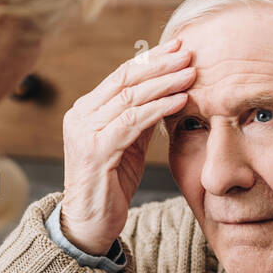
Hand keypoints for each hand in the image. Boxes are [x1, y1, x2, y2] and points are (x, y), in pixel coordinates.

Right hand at [60, 37, 195, 254]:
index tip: (178, 48)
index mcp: (85, 111)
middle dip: (160, 65)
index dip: (151, 60)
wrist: (89, 223)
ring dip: (165, 84)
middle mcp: (80, 117)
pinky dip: (159, 109)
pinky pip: (132, 122)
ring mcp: (85, 133)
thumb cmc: (110, 186)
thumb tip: (166, 91)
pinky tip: (180, 101)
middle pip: (125, 79)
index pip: (120, 75)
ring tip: (191, 74)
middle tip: (188, 54)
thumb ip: (139, 119)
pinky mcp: (96, 151)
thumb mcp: (127, 146)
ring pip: (130, 98)